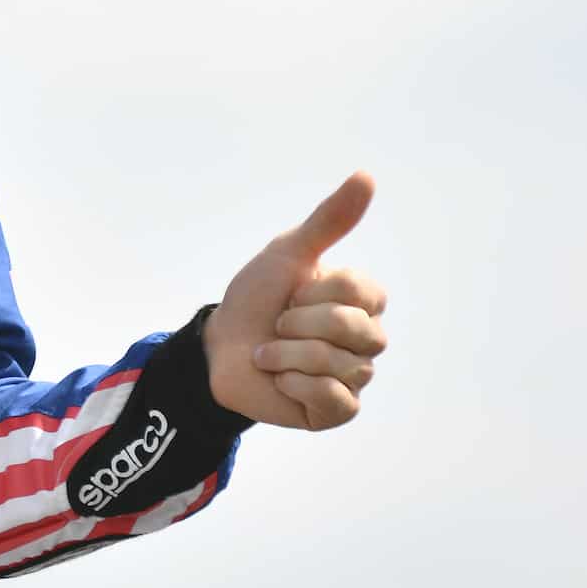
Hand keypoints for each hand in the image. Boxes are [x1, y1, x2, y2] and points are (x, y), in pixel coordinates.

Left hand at [203, 172, 387, 429]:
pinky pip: (335, 400)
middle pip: (358, 330)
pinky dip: (296, 385)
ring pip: (340, 365)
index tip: (290, 292)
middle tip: (278, 323)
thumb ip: (329, 220)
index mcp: (361, 300)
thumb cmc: (256, 298)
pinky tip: (281, 380)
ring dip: (289, 354)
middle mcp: (366, 339)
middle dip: (302, 324)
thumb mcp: (288, 253)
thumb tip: (367, 175)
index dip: (317, 291)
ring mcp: (354, 377)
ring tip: (270, 353)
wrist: (219, 348)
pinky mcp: (337, 412)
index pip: (363, 291)